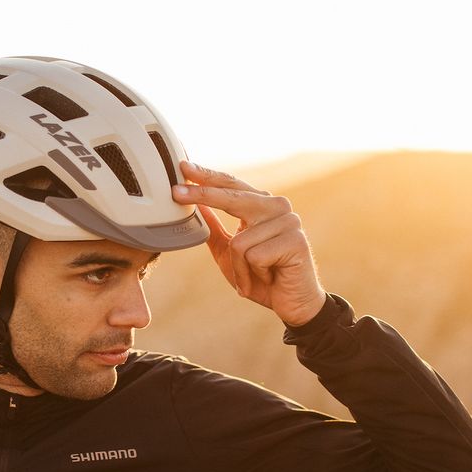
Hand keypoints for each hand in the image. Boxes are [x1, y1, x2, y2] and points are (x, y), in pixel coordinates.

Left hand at [172, 160, 327, 326]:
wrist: (292, 303)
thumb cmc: (260, 277)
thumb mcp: (229, 251)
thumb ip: (213, 228)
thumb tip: (194, 204)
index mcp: (262, 205)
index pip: (231, 185)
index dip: (206, 177)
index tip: (183, 168)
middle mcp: (277, 207)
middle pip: (232, 197)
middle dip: (203, 196)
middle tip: (175, 193)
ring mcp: (289, 222)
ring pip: (240, 241)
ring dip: (240, 267)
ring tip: (255, 277)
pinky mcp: (295, 241)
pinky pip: (253, 256)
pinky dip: (252, 274)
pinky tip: (269, 278)